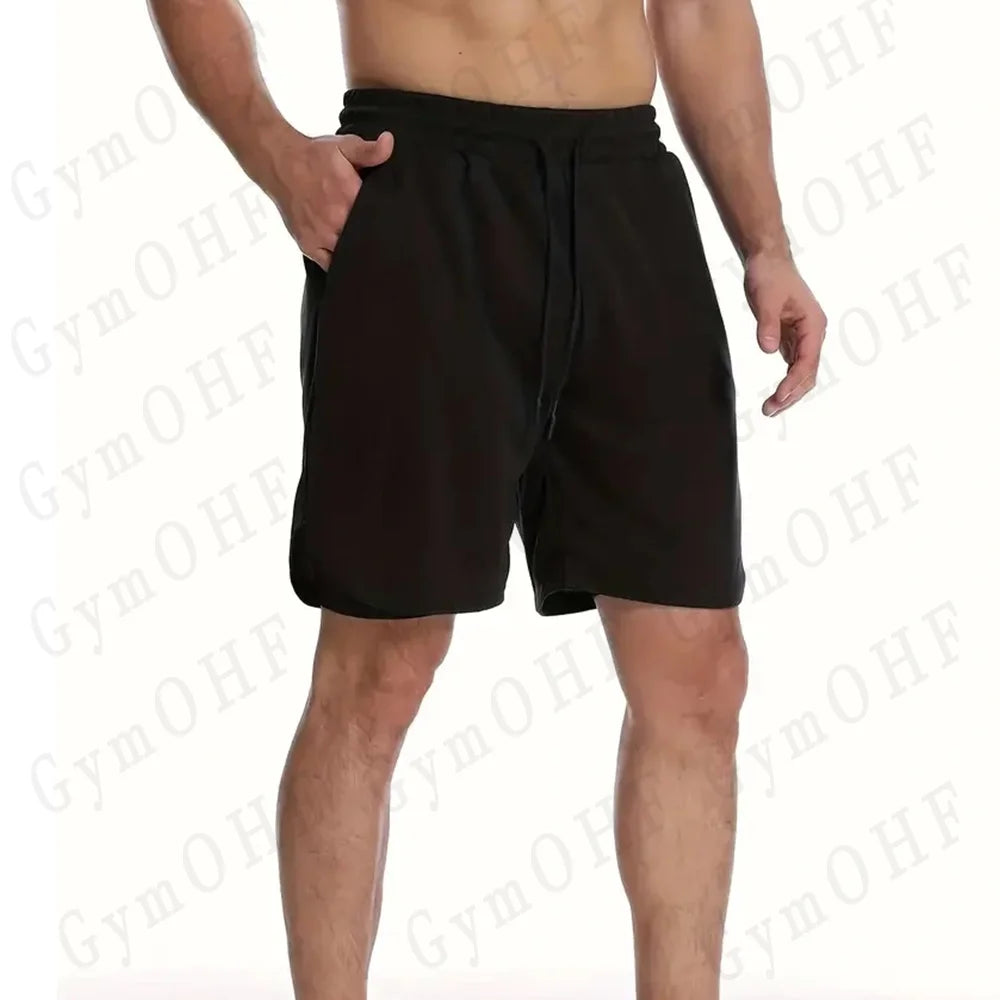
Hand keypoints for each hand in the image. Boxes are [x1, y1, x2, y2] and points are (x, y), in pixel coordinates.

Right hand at [265, 130, 393, 270]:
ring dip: (358, 255)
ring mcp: (321, 235)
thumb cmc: (314, 155)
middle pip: (365, 241)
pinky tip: (349, 261)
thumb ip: (370, 151)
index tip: (395, 230)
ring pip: (348, 255)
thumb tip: (390, 143)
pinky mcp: (308, 244)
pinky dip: (339, 265)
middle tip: (385, 244)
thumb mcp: (345, 146)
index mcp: (350, 198)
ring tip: (369, 254)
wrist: (279, 162)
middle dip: (375, 243)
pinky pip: (329, 265)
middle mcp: (336, 220)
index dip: (388, 227)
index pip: (378, 221)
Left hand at [744, 251, 826, 416]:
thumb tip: (769, 350)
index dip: (792, 384)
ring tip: (770, 410)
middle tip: (769, 411)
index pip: (806, 363)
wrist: (767, 260)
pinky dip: (786, 382)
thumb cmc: (769, 275)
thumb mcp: (765, 299)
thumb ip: (767, 325)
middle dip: (791, 395)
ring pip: (802, 373)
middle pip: (808, 374)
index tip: (777, 398)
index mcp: (813, 325)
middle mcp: (813, 334)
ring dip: (789, 393)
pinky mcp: (792, 338)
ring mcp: (804, 337)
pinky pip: (794, 366)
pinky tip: (775, 395)